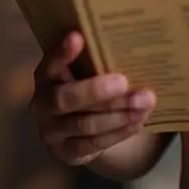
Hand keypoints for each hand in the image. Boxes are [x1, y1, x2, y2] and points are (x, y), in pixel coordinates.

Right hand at [29, 31, 156, 165]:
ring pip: (85, 124)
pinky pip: (94, 144)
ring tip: (145, 102)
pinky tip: (139, 121)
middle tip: (124, 81)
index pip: (51, 63)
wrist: (84, 124)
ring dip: (118, 114)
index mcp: (47, 76)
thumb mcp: (91, 68)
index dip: (62, 53)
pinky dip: (119, 132)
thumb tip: (135, 35)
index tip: (78, 37)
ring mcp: (52, 132)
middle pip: (65, 99)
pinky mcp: (67, 152)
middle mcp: (43, 104)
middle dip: (96, 91)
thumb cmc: (92, 83)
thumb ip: (99, 57)